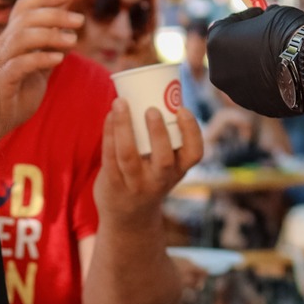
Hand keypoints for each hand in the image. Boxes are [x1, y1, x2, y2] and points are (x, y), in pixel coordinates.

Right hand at [0, 0, 80, 128]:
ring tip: (73, 40)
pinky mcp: (1, 82)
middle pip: (25, 17)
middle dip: (55, 14)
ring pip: (22, 37)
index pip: (22, 8)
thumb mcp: (35, 72)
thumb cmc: (12, 99)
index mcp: (9, 40)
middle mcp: (2, 46)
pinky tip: (59, 59)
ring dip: (51, 35)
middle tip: (79, 20)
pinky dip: (41, 58)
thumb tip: (67, 35)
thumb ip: (46, 53)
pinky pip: (20, 64)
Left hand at [97, 97, 202, 222]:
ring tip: (121, 103)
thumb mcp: (167, 166)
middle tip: (151, 109)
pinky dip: (109, 133)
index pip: (194, 154)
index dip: (191, 132)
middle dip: (158, 133)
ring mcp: (135, 184)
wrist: (128, 217)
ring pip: (129, 156)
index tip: (182, 109)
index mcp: (179, 171)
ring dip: (124, 128)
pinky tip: (109, 115)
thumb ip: (166, 136)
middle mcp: (160, 181)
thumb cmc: (150, 177)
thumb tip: (158, 86)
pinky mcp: (113, 184)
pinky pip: (109, 157)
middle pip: (163, 159)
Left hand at [205, 4, 303, 117]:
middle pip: (229, 54)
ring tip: (278, 58)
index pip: (224, 25)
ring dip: (255, 66)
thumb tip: (262, 22)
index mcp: (217, 43)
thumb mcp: (272, 13)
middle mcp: (219, 71)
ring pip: (243, 75)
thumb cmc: (289, 34)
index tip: (259, 16)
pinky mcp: (254, 106)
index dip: (243, 19)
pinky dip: (266, 82)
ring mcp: (235, 93)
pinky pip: (258, 89)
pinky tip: (284, 73)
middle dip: (245, 45)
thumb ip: (259, 21)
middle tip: (266, 38)